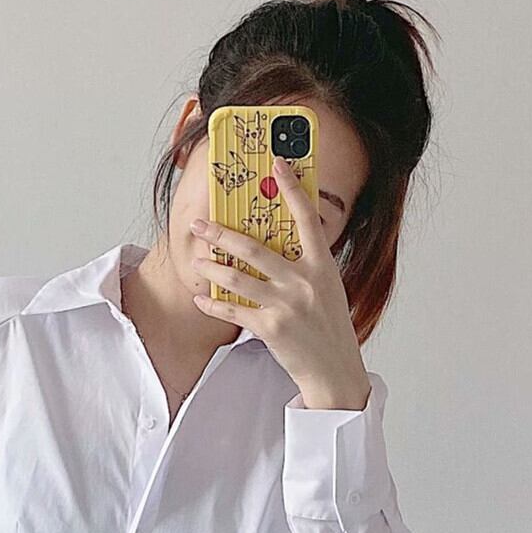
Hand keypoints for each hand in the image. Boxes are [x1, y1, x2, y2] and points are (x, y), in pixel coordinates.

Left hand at [189, 154, 370, 411]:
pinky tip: (202, 297)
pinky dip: (214, 303)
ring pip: (238, 278)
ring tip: (197, 259)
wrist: (334, 370)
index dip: (292, 187)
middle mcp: (304, 282)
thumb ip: (307, 264)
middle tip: (201, 224)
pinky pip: (233, 311)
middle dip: (222, 234)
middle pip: (255, 248)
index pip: (307, 218)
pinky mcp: (271, 328)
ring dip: (212, 267)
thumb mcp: (327, 288)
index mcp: (322, 266)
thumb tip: (281, 240)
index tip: (278, 162)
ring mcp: (286, 305)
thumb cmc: (329, 327)